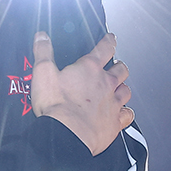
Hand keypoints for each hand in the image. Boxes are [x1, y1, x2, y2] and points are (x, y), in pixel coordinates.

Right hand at [31, 31, 133, 155]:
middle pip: (121, 70)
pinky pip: (128, 114)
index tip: (111, 38)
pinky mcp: (115, 122)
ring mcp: (113, 103)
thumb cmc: (56, 106)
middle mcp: (105, 83)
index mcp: (89, 69)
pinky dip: (126, 112)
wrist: (66, 134)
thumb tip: (42, 36)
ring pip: (126, 91)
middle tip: (116, 66)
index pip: (104, 48)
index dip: (109, 41)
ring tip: (119, 88)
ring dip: (123, 87)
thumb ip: (43, 52)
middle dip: (119, 66)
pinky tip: (123, 113)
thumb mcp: (42, 73)